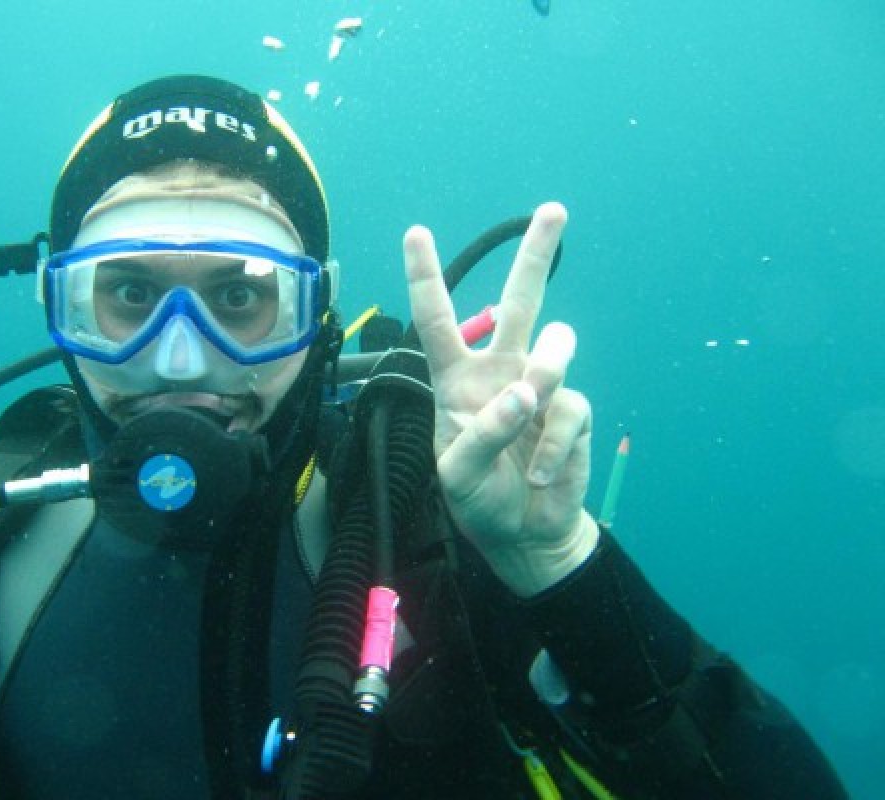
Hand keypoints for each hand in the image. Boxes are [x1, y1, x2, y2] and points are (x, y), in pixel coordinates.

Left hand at [403, 202, 598, 596]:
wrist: (524, 533)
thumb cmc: (480, 498)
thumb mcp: (456, 474)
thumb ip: (481, 433)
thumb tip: (524, 393)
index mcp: (456, 378)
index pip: (438, 319)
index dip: (426, 276)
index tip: (416, 232)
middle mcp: (500, 371)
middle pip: (519, 301)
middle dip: (536, 254)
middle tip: (553, 210)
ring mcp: (541, 387)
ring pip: (556, 344)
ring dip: (545, 371)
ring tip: (528, 407)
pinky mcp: (573, 412)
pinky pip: (570, 407)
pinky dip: (552, 445)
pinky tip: (538, 472)